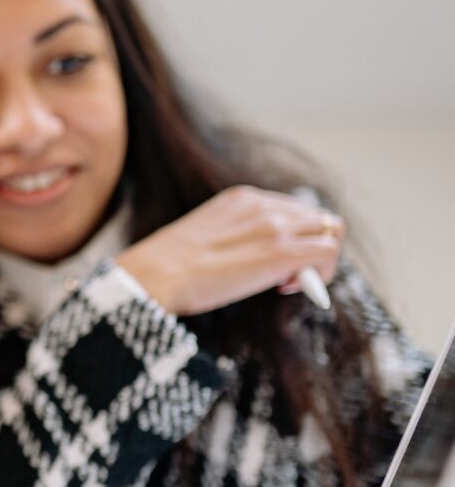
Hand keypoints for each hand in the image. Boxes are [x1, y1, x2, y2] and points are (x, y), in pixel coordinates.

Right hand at [114, 185, 344, 316]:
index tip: (270, 264)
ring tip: (288, 282)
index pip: (292, 208)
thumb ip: (234, 238)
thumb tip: (249, 259)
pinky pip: (329, 252)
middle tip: (285, 277)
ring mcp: (275, 226)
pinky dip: (322, 273)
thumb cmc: (168, 267)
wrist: (155, 275)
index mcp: (241, 199)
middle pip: (318, 217)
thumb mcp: (204, 238)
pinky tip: (288, 288)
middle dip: (310, 246)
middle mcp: (262, 204)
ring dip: (319, 260)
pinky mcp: (283, 251)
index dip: (292, 236)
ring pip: (331, 230)